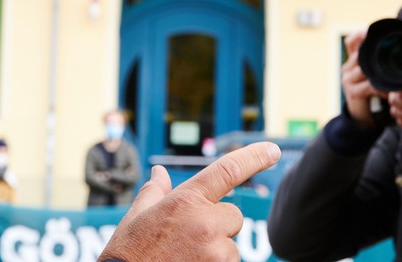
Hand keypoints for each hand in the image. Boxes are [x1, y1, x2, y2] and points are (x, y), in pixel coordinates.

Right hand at [98, 142, 280, 261]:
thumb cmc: (129, 252)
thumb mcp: (137, 216)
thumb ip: (154, 191)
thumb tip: (159, 172)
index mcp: (186, 199)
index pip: (228, 170)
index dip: (254, 157)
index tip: (272, 150)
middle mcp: (205, 221)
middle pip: (233, 216)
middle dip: (218, 224)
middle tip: (189, 238)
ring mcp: (215, 251)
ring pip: (231, 245)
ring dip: (216, 250)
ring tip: (185, 256)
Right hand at [341, 29, 387, 128]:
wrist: (363, 116)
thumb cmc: (372, 92)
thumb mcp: (374, 74)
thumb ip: (380, 62)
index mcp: (352, 60)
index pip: (350, 41)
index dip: (358, 35)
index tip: (369, 31)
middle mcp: (348, 67)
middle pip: (358, 53)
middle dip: (375, 53)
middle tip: (395, 52)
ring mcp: (348, 80)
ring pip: (364, 69)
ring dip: (381, 72)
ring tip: (396, 75)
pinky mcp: (353, 92)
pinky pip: (369, 86)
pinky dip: (382, 88)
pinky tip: (390, 91)